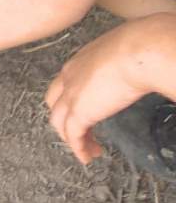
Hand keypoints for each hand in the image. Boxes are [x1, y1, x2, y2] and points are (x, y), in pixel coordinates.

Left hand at [44, 17, 163, 163]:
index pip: (66, 81)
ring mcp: (72, 94)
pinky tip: (88, 157)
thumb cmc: (143, 45)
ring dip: (72, 138)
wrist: (140, 51)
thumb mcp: (129, 51)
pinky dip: (78, 148)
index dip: (71, 96)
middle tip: (83, 131)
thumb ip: (128, 62)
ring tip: (90, 150)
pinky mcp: (80, 112)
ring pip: (59, 121)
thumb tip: (147, 68)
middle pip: (55, 102)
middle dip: (65, 118)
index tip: (86, 108)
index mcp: (81, 60)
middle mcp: (70, 76)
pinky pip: (73, 136)